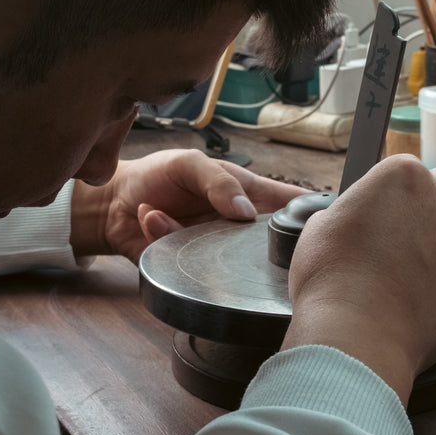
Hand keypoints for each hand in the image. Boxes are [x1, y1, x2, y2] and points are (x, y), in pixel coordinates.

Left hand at [71, 149, 307, 262]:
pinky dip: (163, 235)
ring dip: (195, 238)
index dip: (314, 216)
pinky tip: (149, 215)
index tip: (322, 226)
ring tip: (164, 212)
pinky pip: (185, 264)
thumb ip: (218, 182)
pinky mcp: (189, 270)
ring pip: (229, 265)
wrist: (112, 203)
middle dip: (259, 247)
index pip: (293, 205)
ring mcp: (217, 252)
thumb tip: (245, 213)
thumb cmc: (158, 176)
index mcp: (250, 195)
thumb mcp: (190, 164)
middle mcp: (239, 229)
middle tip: (228, 230)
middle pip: (271, 247)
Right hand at [281, 154, 435, 404]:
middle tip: (411, 231)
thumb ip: (349, 212)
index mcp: (403, 176)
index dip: (394, 194)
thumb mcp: (321, 228)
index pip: (407, 170)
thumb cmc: (331, 280)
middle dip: (433, 203)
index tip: (383, 212)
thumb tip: (356, 221)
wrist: (357, 336)